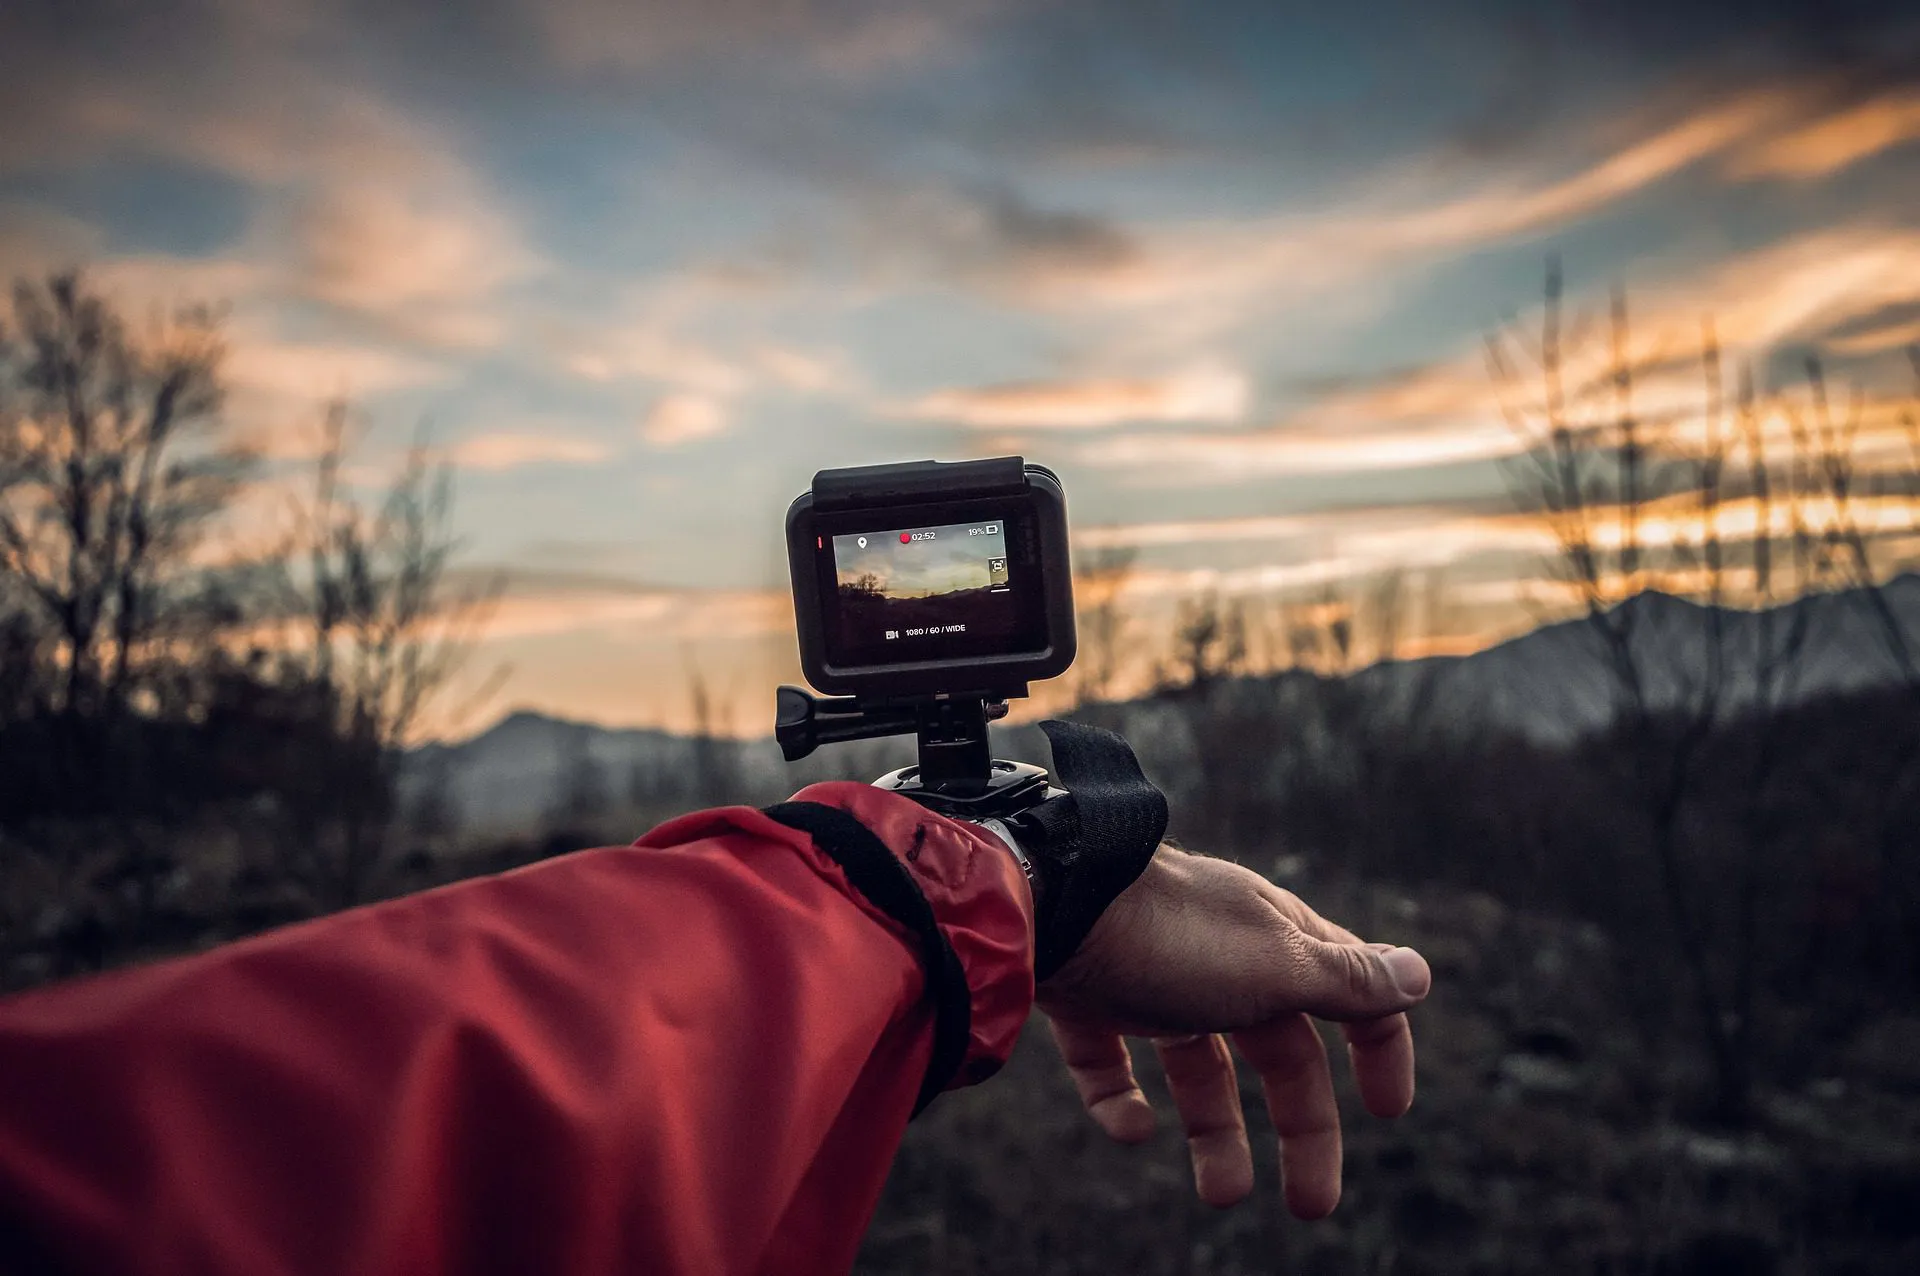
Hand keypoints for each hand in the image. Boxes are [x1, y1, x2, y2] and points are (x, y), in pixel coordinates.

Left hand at [1035, 844, 1430, 1218]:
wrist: (1045, 901)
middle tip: (1312, 1206)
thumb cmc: (1171, 935)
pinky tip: (1131, 1128)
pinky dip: (1124, 1099)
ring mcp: (1149, 974)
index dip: (1378, 1048)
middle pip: (1277, 1048)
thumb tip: (1419, 974)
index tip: (1388, 1112)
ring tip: (1221, 1196)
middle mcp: (1218, 955)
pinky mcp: (1087, 994)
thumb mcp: (1274, 965)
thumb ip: (1344, 980)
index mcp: (1274, 939)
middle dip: (1302, 1127)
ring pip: (1197, 1063)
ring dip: (1216, 1130)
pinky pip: (1111, 1058)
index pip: (1347, 993)